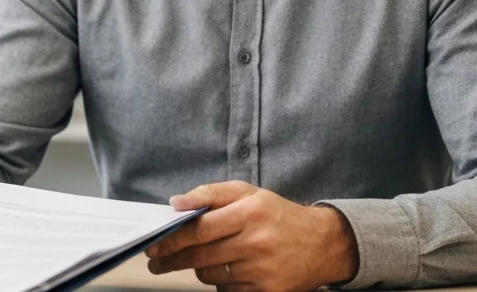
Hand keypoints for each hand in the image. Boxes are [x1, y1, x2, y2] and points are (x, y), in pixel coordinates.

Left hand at [144, 181, 358, 290]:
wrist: (322, 244)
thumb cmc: (278, 215)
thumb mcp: (249, 193)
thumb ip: (210, 193)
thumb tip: (176, 203)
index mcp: (251, 212)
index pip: (200, 229)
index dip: (172, 239)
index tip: (154, 245)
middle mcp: (257, 242)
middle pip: (200, 256)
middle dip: (172, 259)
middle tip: (157, 262)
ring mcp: (263, 270)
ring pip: (211, 276)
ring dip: (200, 269)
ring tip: (203, 259)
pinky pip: (228, 291)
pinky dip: (222, 283)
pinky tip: (230, 271)